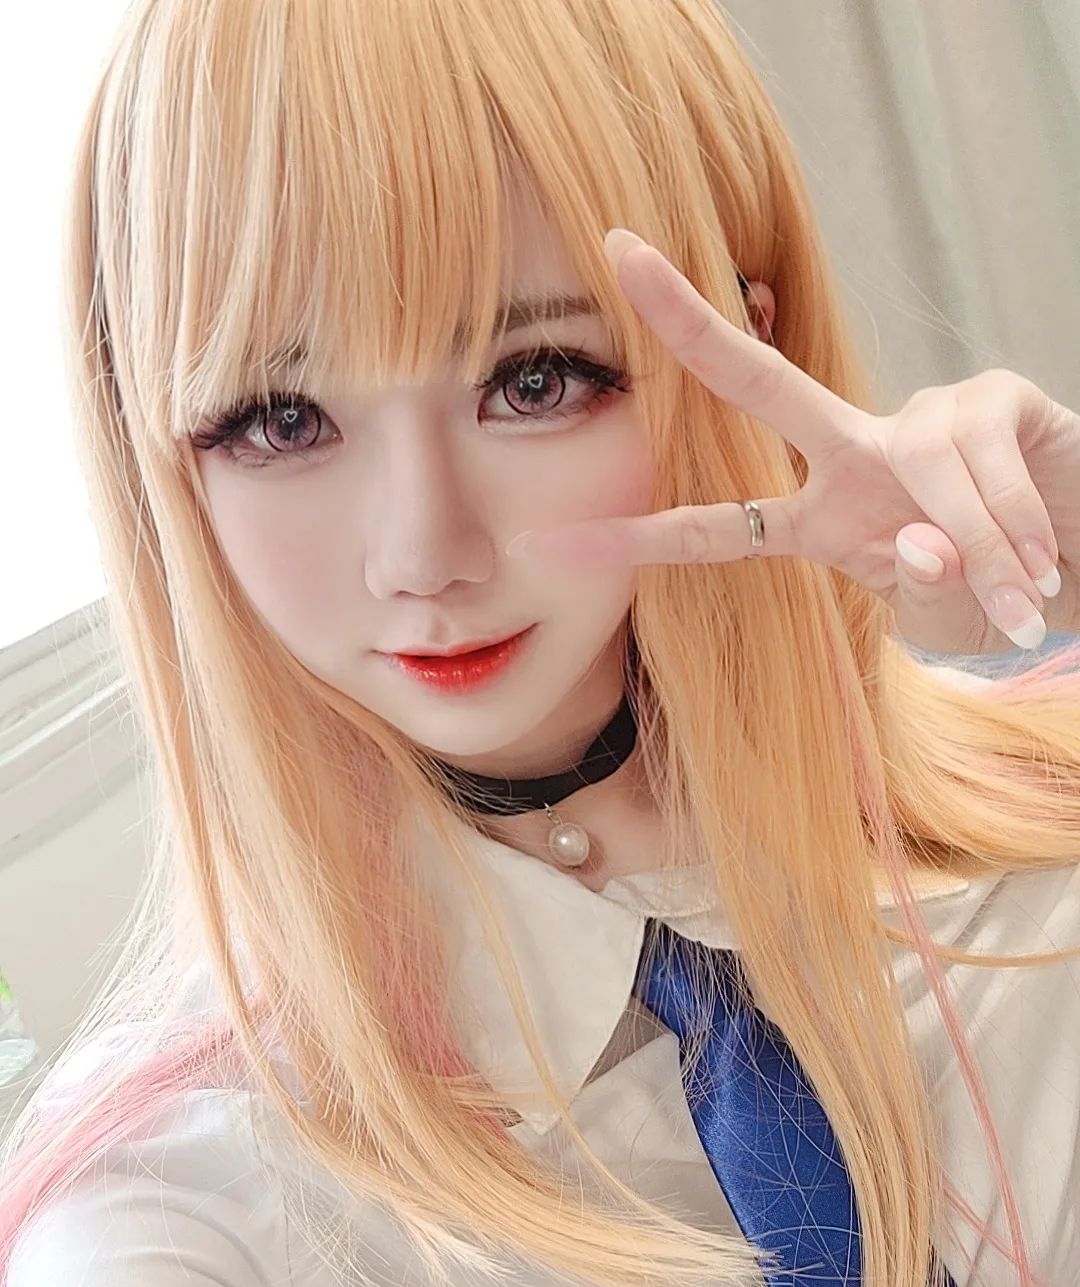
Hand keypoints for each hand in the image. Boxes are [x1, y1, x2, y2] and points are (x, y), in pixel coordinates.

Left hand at [506, 229, 1079, 655]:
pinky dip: (1015, 524)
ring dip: (979, 548)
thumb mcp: (934, 608)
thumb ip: (916, 587)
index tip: (551, 545)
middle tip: (617, 253)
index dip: (637, 539)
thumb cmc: (990, 585)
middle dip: (687, 321)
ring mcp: (918, 418)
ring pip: (923, 471)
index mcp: (816, 518)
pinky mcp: (994, 398)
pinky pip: (985, 463)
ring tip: (1020, 596)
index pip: (712, 526)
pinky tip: (1040, 553)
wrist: (1074, 558)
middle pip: (757, 378)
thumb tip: (921, 543)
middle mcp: (851, 452)